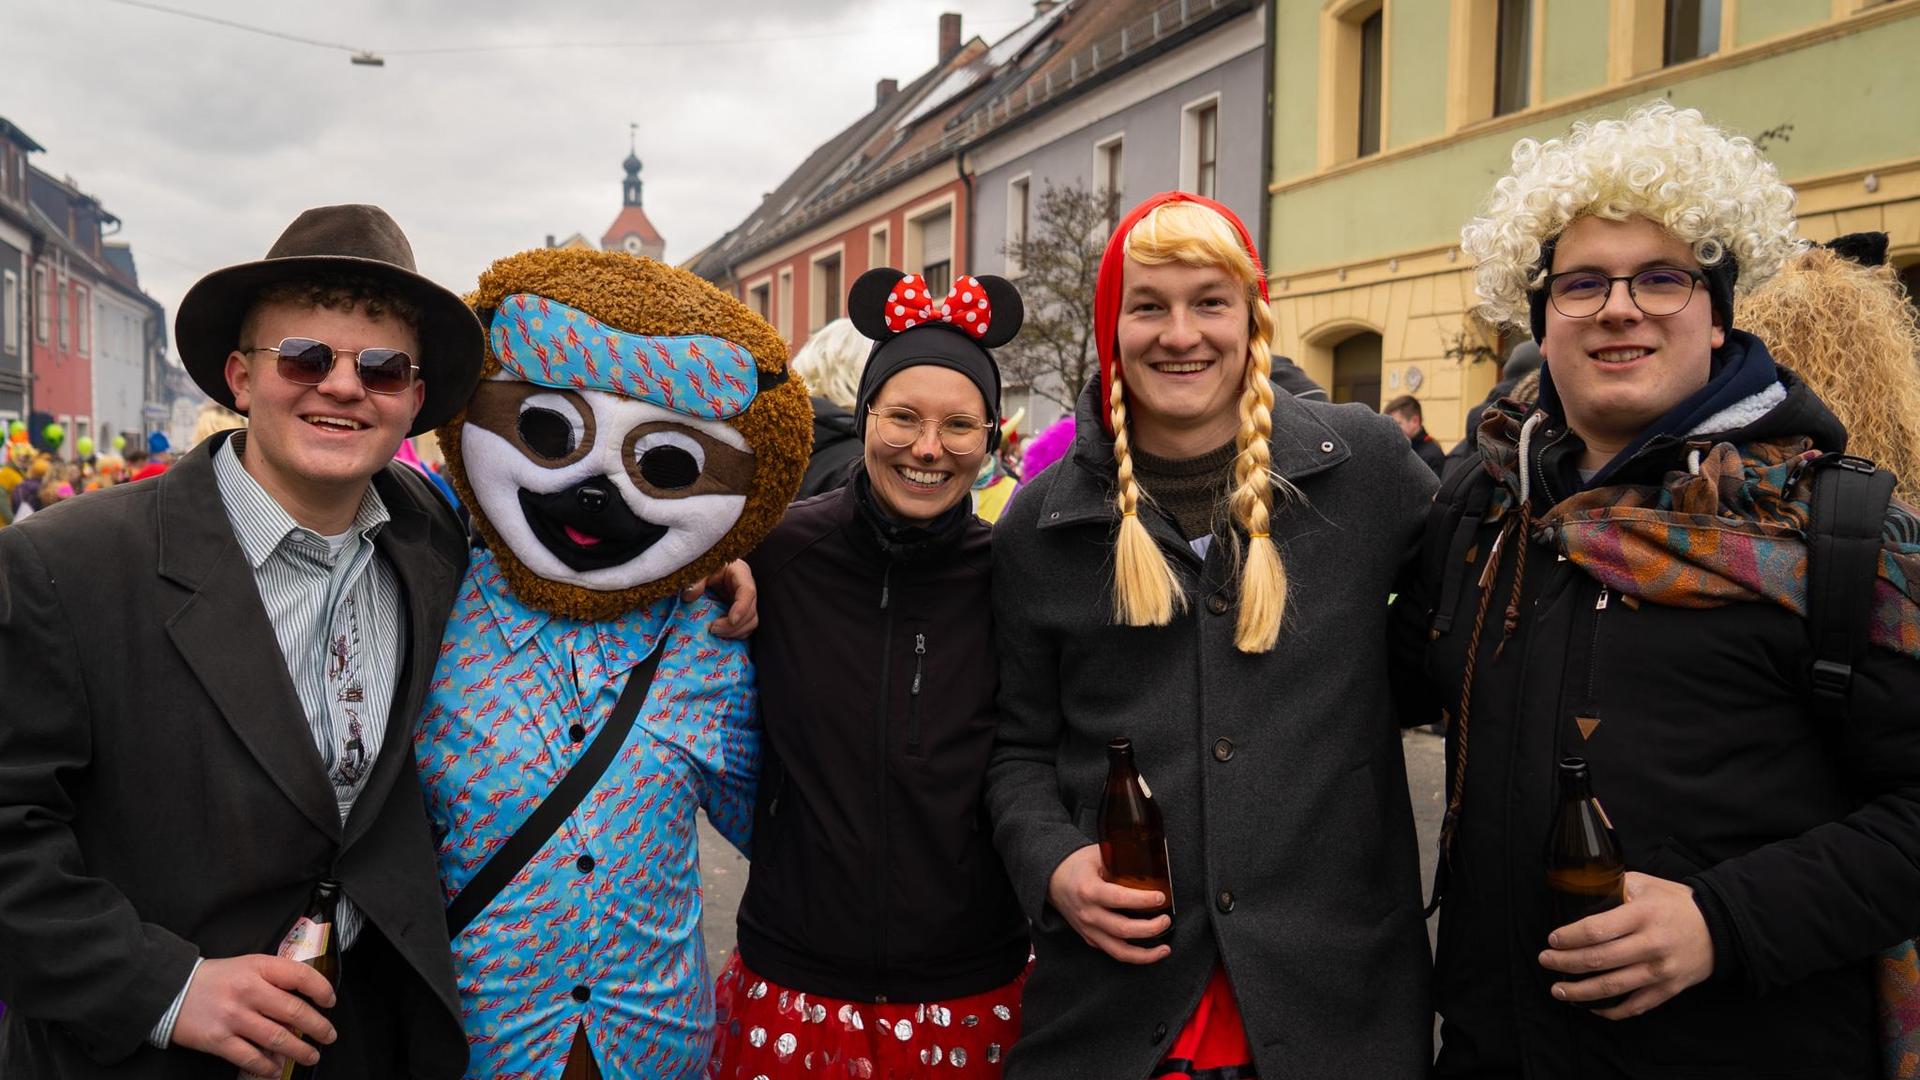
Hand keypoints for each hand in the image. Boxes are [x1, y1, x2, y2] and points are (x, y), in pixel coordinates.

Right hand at [171, 955, 336, 1075]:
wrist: (172, 991)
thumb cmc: (217, 980)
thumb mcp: (248, 966)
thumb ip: (275, 980)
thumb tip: (302, 1007)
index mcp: (258, 967)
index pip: (300, 976)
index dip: (321, 989)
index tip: (330, 1001)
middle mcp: (248, 991)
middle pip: (294, 1011)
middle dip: (318, 1027)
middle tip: (328, 1036)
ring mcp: (233, 1017)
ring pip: (277, 1038)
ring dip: (300, 1050)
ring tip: (311, 1055)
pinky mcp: (218, 1040)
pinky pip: (251, 1058)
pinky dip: (269, 1066)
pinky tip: (277, 1069)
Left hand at [682, 560, 757, 638]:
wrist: (712, 569)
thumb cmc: (708, 566)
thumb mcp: (701, 570)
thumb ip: (696, 581)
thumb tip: (689, 595)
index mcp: (741, 574)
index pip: (748, 592)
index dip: (741, 608)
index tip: (731, 620)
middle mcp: (748, 589)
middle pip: (751, 611)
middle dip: (734, 625)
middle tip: (713, 629)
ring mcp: (747, 602)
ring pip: (751, 622)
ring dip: (735, 632)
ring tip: (715, 632)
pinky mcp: (743, 613)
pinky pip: (746, 627)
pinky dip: (735, 634)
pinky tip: (721, 634)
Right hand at [1046, 844, 1171, 965]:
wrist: (1051, 879)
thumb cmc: (1077, 865)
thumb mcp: (1097, 854)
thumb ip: (1121, 858)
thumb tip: (1151, 860)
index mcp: (1089, 890)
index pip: (1119, 899)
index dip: (1143, 900)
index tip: (1161, 897)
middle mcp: (1088, 914)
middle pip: (1123, 930)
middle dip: (1150, 928)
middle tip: (1166, 919)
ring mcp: (1088, 929)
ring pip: (1119, 951)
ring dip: (1145, 954)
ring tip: (1165, 948)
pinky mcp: (1090, 938)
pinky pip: (1113, 952)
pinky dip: (1133, 955)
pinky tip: (1149, 951)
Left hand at [1538, 872, 1715, 1018]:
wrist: (1720, 927)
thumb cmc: (1677, 903)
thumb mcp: (1647, 884)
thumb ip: (1614, 885)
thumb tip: (1580, 886)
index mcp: (1643, 915)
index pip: (1597, 929)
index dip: (1570, 937)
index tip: (1552, 940)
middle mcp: (1651, 944)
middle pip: (1599, 960)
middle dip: (1565, 963)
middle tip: (1546, 961)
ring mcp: (1660, 970)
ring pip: (1613, 987)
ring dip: (1580, 992)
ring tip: (1558, 990)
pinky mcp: (1668, 989)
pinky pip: (1635, 1006)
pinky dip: (1611, 1010)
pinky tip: (1591, 1007)